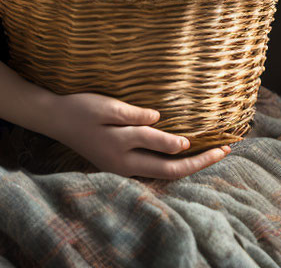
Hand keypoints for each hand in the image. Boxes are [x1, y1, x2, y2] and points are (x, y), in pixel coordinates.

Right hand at [47, 91, 229, 179]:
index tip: (200, 139)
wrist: (56, 120)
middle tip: (224, 152)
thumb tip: (159, 118)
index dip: (180, 143)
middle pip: (169, 170)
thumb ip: (132, 115)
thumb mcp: (105, 106)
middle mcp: (124, 164)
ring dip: (189, 166)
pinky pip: (152, 170)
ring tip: (212, 155)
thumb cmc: (81, 108)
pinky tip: (183, 157)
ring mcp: (121, 168)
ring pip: (163, 174)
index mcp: (121, 148)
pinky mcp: (119, 166)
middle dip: (199, 162)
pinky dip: (172, 164)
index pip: (160, 148)